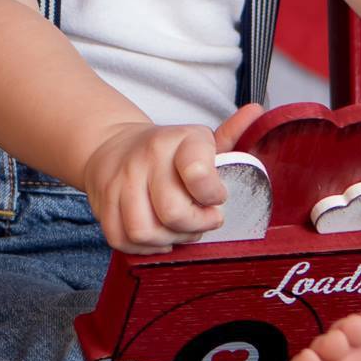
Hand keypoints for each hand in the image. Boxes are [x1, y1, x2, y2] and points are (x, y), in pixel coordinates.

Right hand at [79, 104, 266, 254]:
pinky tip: (158, 236)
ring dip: (169, 240)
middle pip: (173, 213)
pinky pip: (123, 240)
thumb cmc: (168, 151)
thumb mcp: (198, 139)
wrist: (112, 146)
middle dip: (196, 225)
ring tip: (180, 230)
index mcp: (176, 140)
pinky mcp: (102, 204)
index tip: (217, 197)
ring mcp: (120, 183)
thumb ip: (231, 135)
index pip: (198, 174)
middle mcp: (145, 159)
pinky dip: (144, 248)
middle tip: (204, 220)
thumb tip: (258, 112)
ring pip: (145, 231)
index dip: (213, 195)